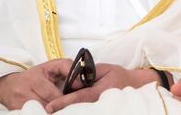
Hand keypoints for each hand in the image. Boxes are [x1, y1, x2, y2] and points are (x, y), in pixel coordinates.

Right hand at [0, 58, 71, 109]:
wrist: (7, 86)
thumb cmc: (33, 75)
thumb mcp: (51, 66)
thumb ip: (68, 67)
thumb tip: (80, 81)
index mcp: (33, 79)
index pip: (52, 93)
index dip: (64, 98)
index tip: (73, 98)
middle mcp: (23, 92)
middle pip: (47, 105)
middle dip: (59, 106)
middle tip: (69, 105)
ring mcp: (18, 104)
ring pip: (42, 111)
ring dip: (53, 110)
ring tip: (60, 108)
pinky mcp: (16, 111)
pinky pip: (34, 114)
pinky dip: (43, 112)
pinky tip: (50, 110)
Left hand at [44, 64, 158, 112]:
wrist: (133, 84)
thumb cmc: (118, 75)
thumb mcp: (104, 69)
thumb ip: (88, 73)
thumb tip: (74, 78)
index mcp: (99, 91)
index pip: (79, 97)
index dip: (64, 101)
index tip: (50, 106)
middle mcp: (98, 101)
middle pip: (77, 107)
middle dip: (62, 109)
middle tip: (47, 111)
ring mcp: (98, 106)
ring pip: (79, 110)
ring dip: (66, 110)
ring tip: (52, 111)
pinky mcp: (97, 108)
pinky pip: (83, 109)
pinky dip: (73, 109)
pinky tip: (63, 110)